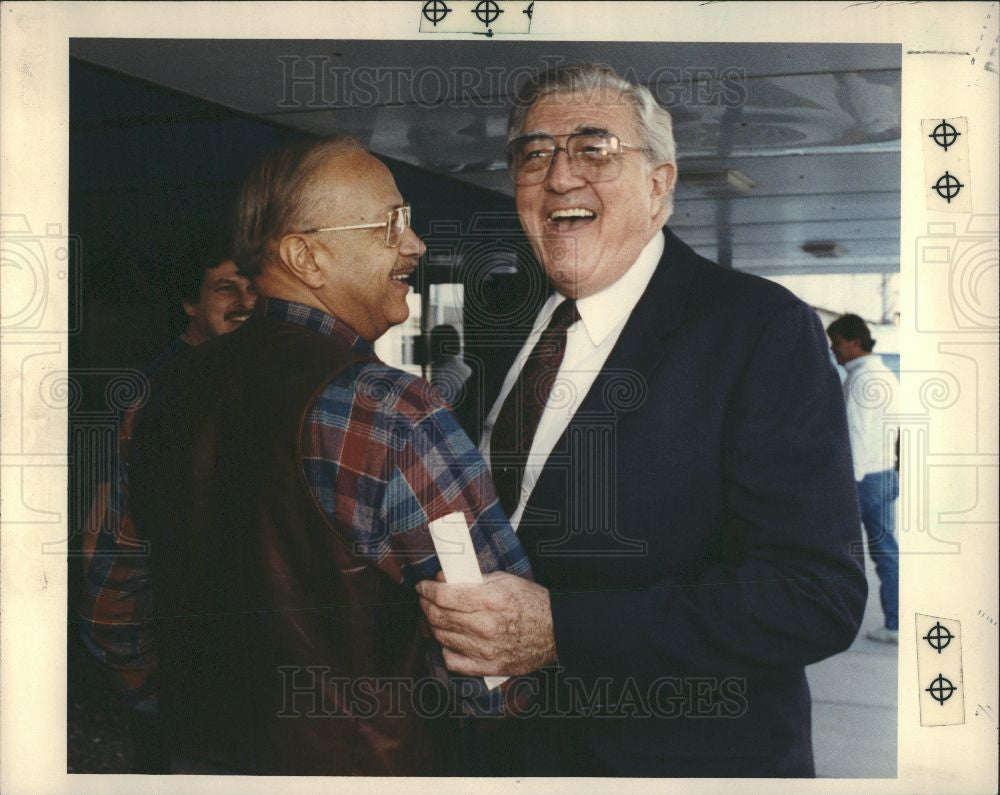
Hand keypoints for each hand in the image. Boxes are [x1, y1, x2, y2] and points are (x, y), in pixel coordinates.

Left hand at [416, 571, 555, 676]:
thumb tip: (444, 578)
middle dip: (426, 605)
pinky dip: (445, 650)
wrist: (555, 631)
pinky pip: (453, 662)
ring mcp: (486, 650)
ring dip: (432, 625)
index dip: (426, 590)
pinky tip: (449, 640)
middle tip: (425, 599)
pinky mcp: (488, 667)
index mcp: (491, 601)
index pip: (444, 596)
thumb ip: (472, 579)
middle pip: (439, 617)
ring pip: (442, 638)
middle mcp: (486, 626)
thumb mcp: (504, 580)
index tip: (422, 586)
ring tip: (434, 616)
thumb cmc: (531, 602)